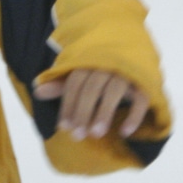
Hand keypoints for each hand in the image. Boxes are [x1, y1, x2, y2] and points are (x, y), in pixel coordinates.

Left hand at [33, 68, 149, 140]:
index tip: (63, 127)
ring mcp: (128, 71)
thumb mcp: (82, 74)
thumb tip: (36, 91)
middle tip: (77, 136)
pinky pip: (141, 98)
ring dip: (104, 113)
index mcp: (89, 60)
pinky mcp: (146, 82)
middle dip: (83, 112)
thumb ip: (62, 84)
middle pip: (92, 87)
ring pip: (115, 90)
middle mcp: (108, 63)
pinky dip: (134, 115)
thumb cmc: (102, 68)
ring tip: (96, 134)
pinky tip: (125, 132)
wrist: (134, 46)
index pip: (75, 82)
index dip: (68, 104)